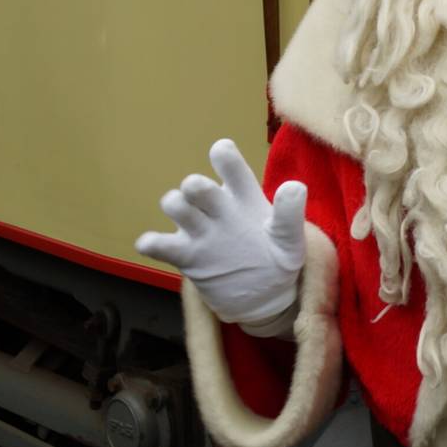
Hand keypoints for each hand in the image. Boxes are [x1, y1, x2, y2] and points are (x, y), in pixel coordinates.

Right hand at [136, 139, 308, 326]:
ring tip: (189, 222)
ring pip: (174, 206)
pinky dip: (151, 243)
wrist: (263, 294)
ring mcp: (198, 230)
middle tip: (198, 192)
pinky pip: (160, 245)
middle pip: (196, 186)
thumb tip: (295, 186)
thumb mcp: (290, 239)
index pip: (230, 166)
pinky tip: (151, 243)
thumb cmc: (277, 256)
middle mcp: (217, 208)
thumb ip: (290, 214)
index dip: (224, 156)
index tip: (221, 152)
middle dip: (194, 186)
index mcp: (243, 197)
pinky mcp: (185, 255)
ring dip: (175, 207)